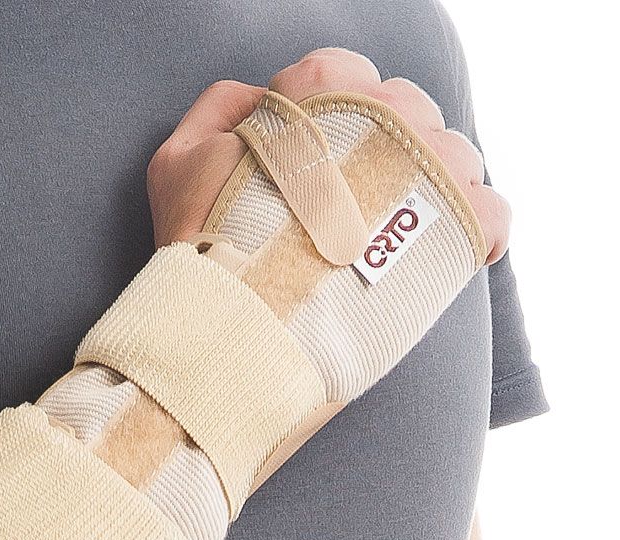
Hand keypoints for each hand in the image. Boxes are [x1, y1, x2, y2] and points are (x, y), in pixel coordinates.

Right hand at [147, 47, 509, 263]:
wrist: (242, 334)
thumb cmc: (203, 252)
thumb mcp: (178, 162)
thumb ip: (220, 110)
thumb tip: (256, 98)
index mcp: (327, 88)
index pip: (345, 76)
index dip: (327, 118)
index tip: (311, 168)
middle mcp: (391, 115)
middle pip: (407, 113)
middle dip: (382, 151)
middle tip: (347, 210)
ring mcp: (433, 171)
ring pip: (454, 158)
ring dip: (429, 187)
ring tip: (390, 238)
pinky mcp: (461, 233)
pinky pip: (491, 215)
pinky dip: (475, 232)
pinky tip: (444, 254)